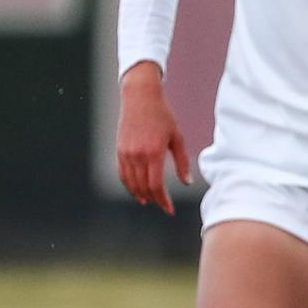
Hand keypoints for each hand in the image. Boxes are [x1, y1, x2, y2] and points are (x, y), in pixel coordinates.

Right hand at [116, 63, 190, 213]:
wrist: (140, 97)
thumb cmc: (162, 115)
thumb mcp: (177, 137)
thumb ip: (182, 161)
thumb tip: (187, 182)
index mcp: (154, 153)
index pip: (156, 185)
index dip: (163, 200)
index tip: (169, 209)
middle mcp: (137, 155)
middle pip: (143, 187)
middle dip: (154, 199)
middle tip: (163, 206)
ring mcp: (126, 153)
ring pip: (131, 182)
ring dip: (140, 194)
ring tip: (149, 200)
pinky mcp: (119, 149)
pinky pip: (122, 173)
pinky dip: (129, 184)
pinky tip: (137, 189)